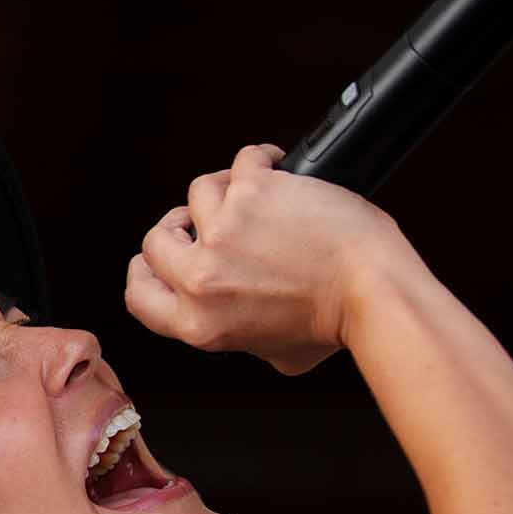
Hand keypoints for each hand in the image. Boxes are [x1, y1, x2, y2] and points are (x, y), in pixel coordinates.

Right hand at [124, 144, 422, 374]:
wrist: (372, 291)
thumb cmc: (336, 324)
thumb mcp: (273, 354)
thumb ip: (239, 338)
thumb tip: (233, 318)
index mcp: (199, 323)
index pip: (140, 294)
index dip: (146, 271)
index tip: (161, 259)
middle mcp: (202, 279)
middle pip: (158, 239)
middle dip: (180, 227)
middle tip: (208, 222)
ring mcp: (223, 232)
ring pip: (199, 193)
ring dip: (225, 189)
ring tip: (253, 191)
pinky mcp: (253, 193)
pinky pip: (242, 161)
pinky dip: (260, 159)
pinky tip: (277, 166)